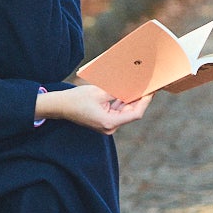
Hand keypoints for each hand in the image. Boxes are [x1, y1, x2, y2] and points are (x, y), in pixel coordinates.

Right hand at [35, 83, 152, 134]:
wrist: (61, 106)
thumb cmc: (78, 99)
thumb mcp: (100, 92)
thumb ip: (118, 91)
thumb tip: (133, 85)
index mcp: (109, 123)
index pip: (135, 114)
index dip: (145, 102)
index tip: (151, 92)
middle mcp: (110, 127)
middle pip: (130, 113)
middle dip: (139, 99)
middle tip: (148, 86)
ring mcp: (107, 125)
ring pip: (124, 112)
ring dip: (131, 100)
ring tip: (140, 86)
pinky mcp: (104, 121)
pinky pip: (117, 111)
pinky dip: (122, 102)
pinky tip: (128, 91)